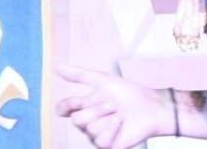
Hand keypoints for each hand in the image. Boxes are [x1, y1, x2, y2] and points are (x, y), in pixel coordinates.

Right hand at [53, 64, 168, 148]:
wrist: (149, 107)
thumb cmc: (128, 93)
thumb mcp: (102, 80)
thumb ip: (78, 75)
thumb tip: (56, 66)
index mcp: (84, 106)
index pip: (63, 109)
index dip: (67, 106)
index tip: (78, 100)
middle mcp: (88, 121)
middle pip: (76, 119)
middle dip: (96, 110)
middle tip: (111, 105)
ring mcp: (97, 134)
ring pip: (89, 129)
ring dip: (106, 119)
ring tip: (119, 114)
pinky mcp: (108, 145)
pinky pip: (100, 140)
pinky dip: (112, 130)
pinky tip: (121, 125)